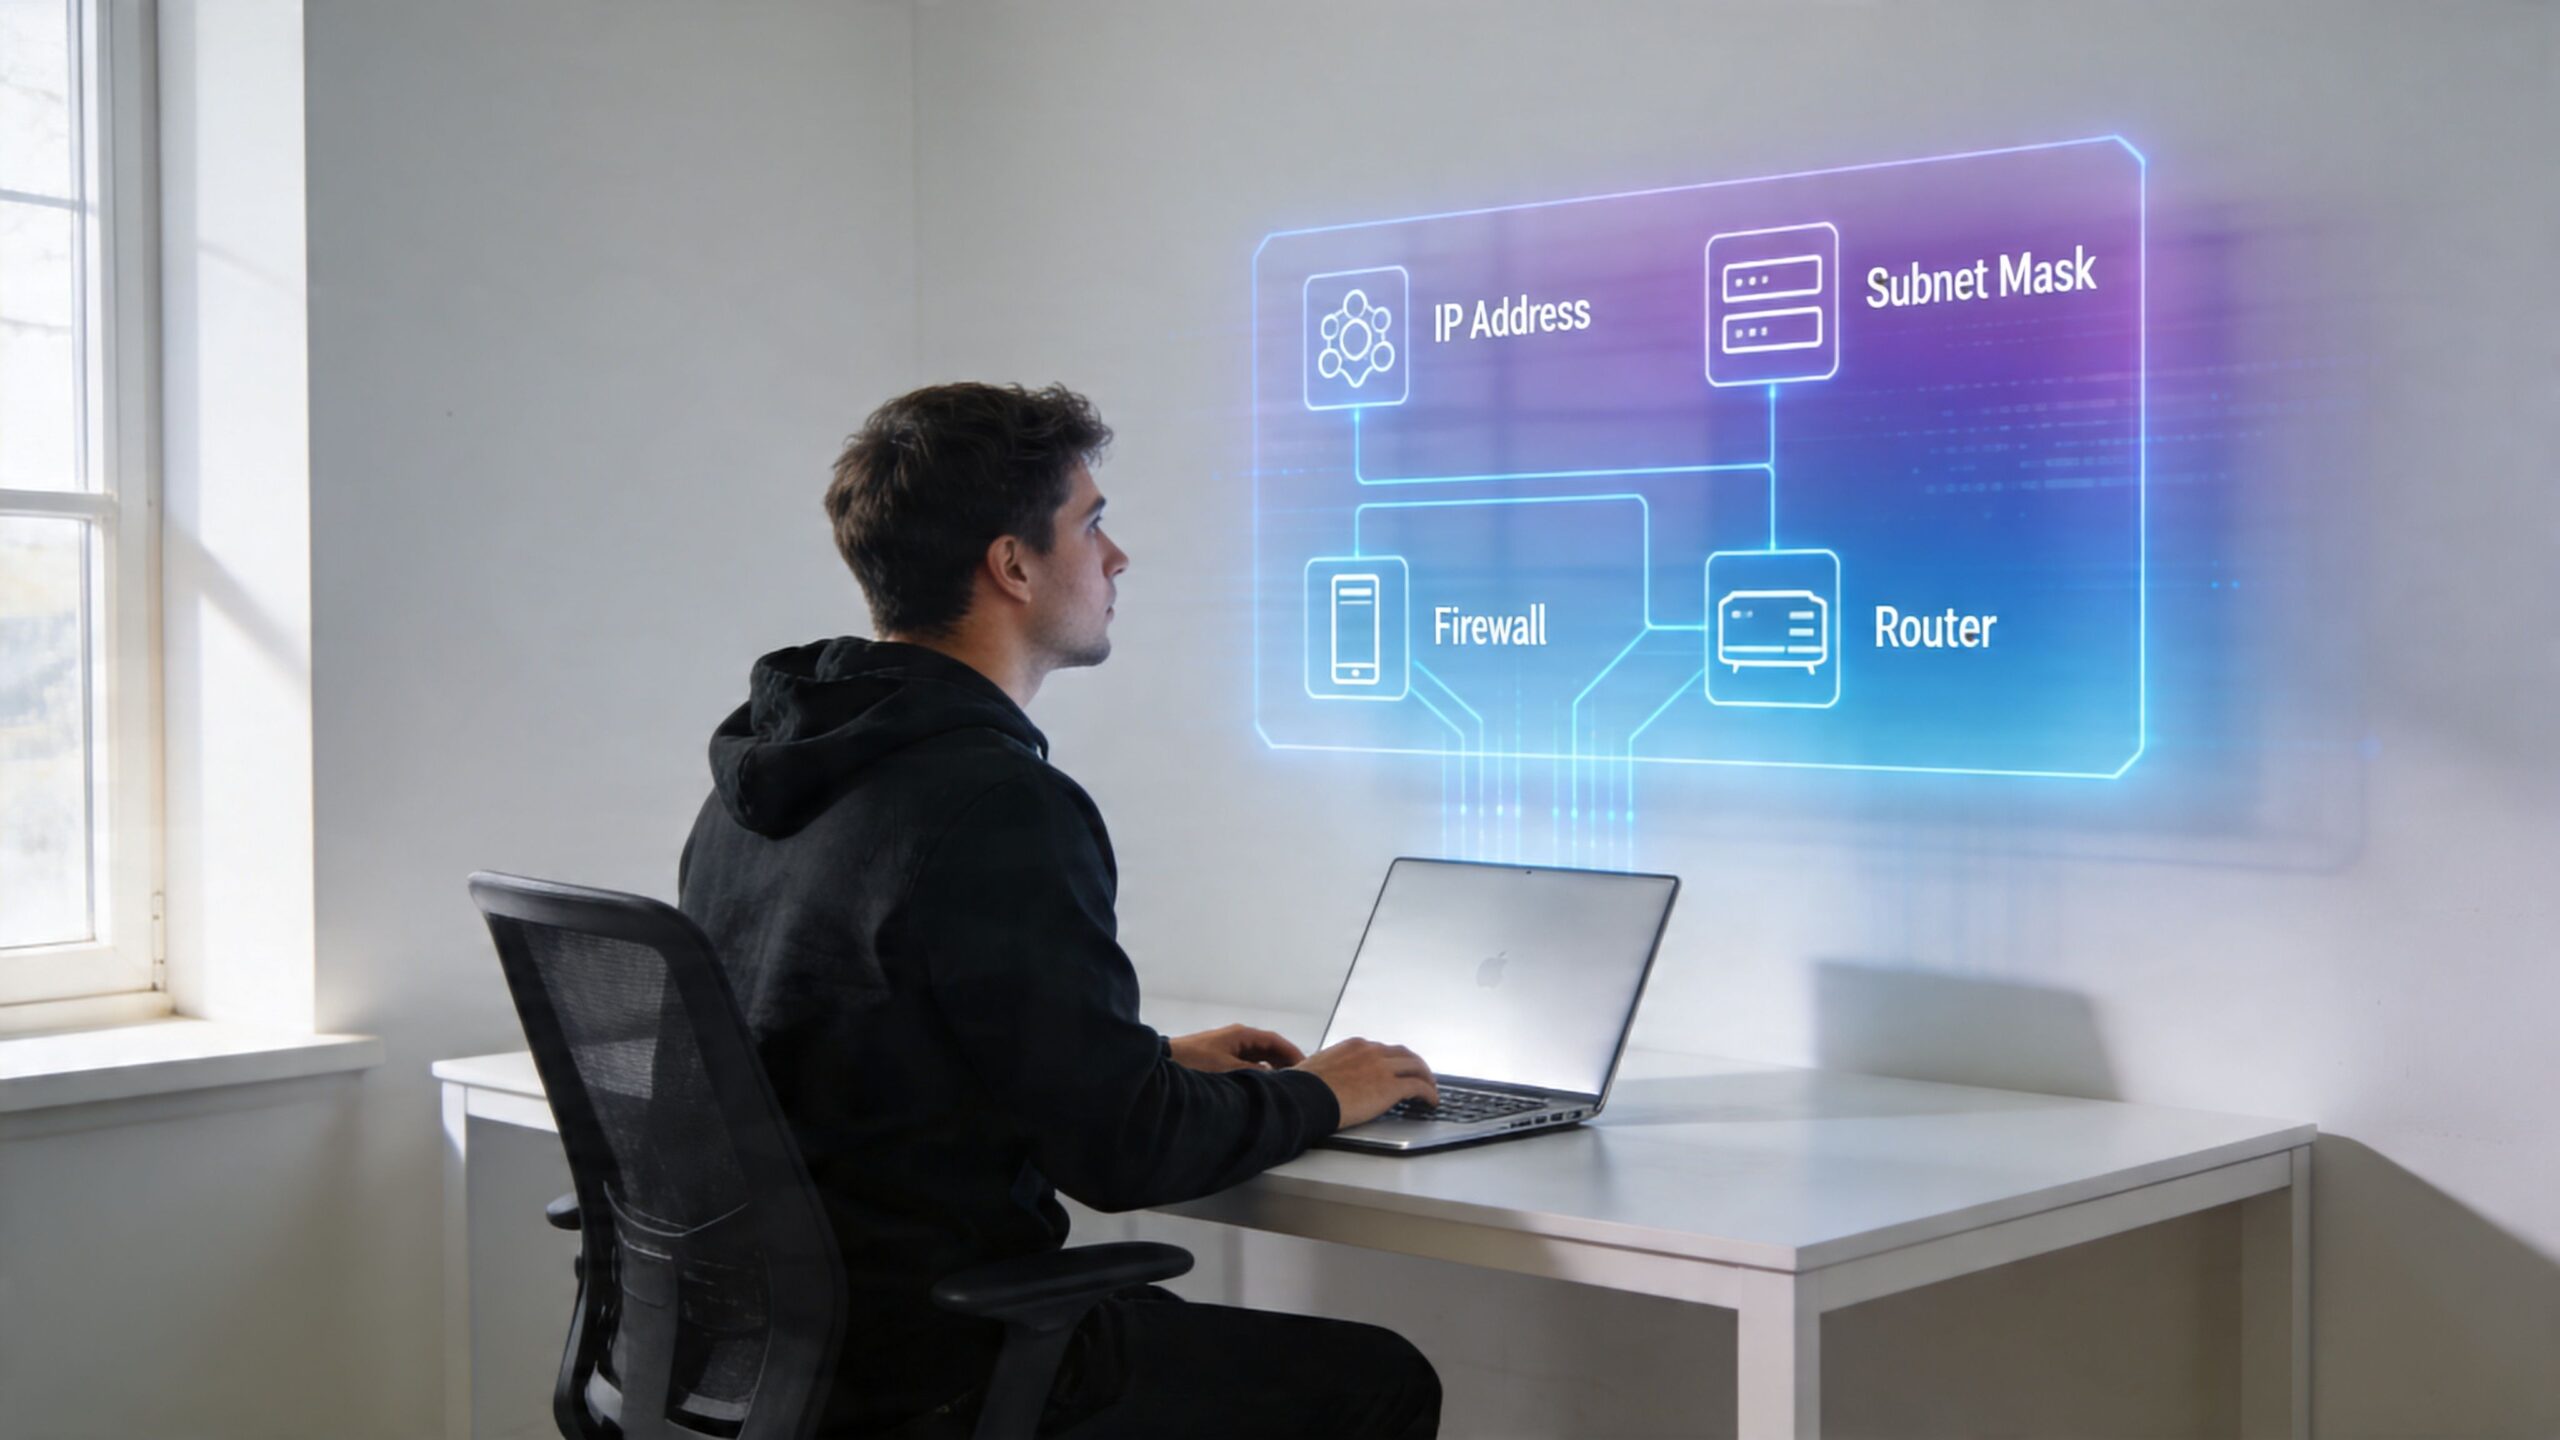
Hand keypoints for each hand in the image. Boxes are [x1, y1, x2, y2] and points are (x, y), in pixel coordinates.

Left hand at [1168, 1023, 1306, 1073]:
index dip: (1293, 1053)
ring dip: (1271, 1070)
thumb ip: (1255, 1074)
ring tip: (1284, 1085)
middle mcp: (1236, 1039)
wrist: (1163, 1063)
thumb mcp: (1229, 1069)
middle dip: (1285, 1063)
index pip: (1275, 1041)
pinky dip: (1257, 1074)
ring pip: (1257, 1059)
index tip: (1307, 1065)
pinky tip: (1260, 1088)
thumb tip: (1275, 1079)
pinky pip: (1246, 1065)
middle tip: (1299, 1078)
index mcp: (1241, 1035)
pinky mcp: (1218, 1059)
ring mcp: (1227, 1048)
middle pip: (1268, 1049)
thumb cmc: (1193, 1062)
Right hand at [1291, 1037, 1439, 1127]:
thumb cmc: (1304, 1088)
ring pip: (1415, 1066)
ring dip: (1426, 1077)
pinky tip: (1431, 1101)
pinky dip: (1429, 1093)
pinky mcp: (1391, 1087)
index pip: (1381, 1049)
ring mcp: (1383, 1068)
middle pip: (1403, 1054)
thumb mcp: (1317, 1068)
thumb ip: (1329, 1069)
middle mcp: (1371, 1052)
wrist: (1306, 1098)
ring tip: (1431, 1088)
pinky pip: (1418, 1087)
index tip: (1395, 1068)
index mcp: (1355, 1046)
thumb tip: (1324, 1080)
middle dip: (1414, 1064)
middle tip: (1420, 1075)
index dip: (1392, 1060)